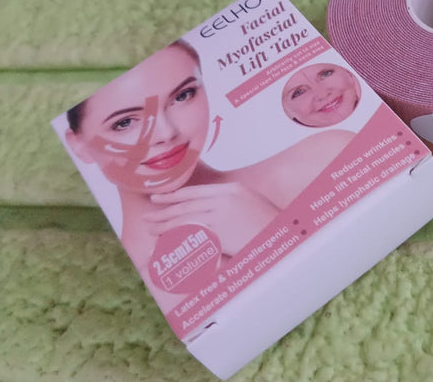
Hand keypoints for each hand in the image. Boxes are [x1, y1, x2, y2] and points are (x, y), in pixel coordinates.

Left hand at [144, 183, 278, 255]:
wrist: (285, 238)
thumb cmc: (268, 224)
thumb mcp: (250, 202)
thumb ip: (228, 200)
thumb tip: (207, 207)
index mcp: (231, 189)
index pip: (194, 191)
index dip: (173, 196)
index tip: (158, 199)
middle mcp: (224, 199)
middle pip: (186, 205)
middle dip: (164, 212)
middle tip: (147, 216)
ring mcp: (221, 215)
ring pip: (185, 220)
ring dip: (165, 226)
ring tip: (151, 229)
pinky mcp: (221, 232)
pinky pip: (193, 235)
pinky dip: (177, 239)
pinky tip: (166, 242)